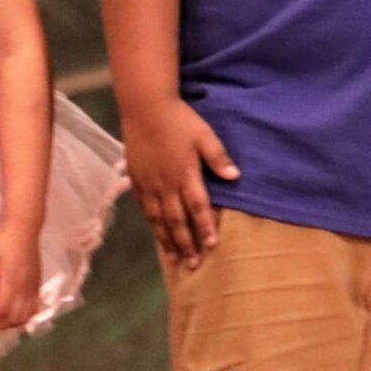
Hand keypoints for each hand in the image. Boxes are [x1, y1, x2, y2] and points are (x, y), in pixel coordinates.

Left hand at [0, 219, 43, 330]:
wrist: (24, 229)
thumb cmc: (3, 241)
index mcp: (12, 283)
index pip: (1, 312)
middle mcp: (25, 289)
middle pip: (13, 319)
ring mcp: (33, 289)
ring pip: (25, 318)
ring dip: (10, 323)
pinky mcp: (37, 286)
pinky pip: (33, 310)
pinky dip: (23, 317)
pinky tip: (13, 313)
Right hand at [125, 98, 238, 270]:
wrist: (144, 107)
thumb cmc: (179, 119)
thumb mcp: (204, 135)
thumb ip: (218, 157)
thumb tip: (235, 177)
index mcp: (185, 175)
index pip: (197, 207)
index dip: (205, 227)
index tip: (212, 245)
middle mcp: (165, 185)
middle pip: (176, 220)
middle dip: (186, 243)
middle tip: (193, 263)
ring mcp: (148, 184)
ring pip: (158, 219)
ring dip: (167, 240)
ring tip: (174, 258)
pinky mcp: (136, 179)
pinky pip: (143, 208)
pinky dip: (151, 223)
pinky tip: (156, 232)